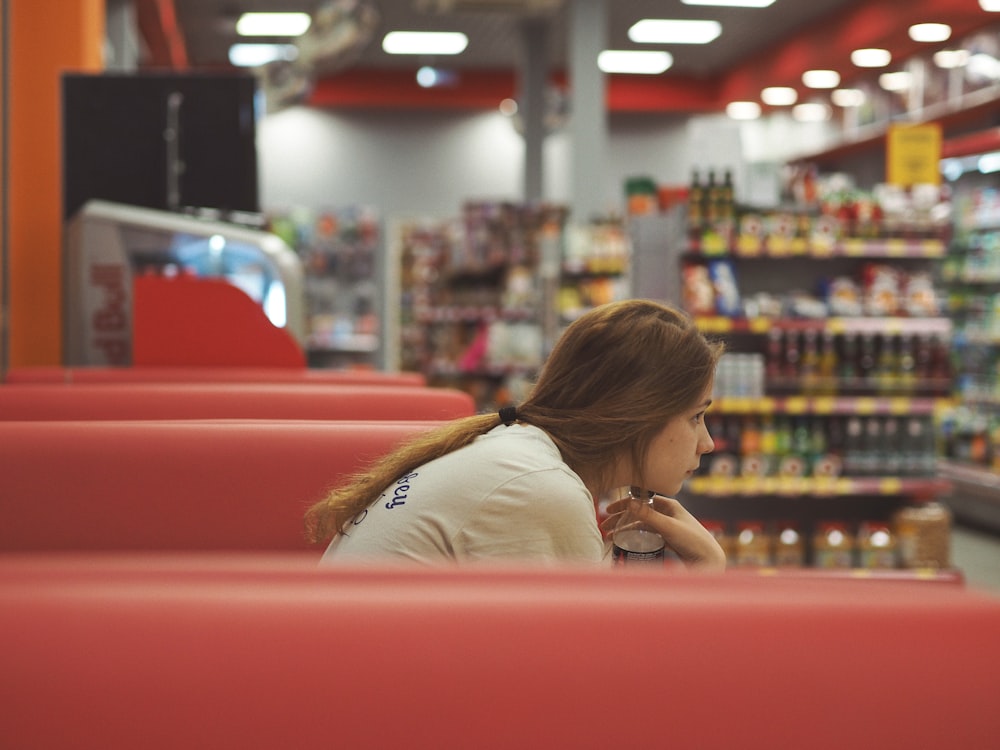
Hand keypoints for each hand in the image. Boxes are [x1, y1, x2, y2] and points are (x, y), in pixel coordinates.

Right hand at [601, 494, 726, 572]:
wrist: (709, 561)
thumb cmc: (694, 541)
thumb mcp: (669, 527)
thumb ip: (649, 516)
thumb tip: (630, 502)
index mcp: (669, 505)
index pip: (641, 500)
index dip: (624, 504)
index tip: (609, 510)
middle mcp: (667, 514)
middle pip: (638, 513)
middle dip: (621, 519)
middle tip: (605, 526)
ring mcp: (667, 526)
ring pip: (641, 525)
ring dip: (626, 529)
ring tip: (611, 537)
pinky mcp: (668, 539)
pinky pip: (647, 536)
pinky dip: (635, 538)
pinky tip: (626, 543)